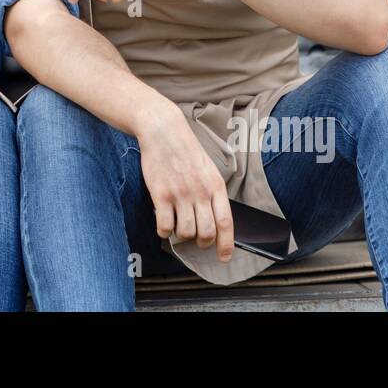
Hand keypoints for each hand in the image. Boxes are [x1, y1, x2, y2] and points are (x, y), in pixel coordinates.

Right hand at [135, 100, 234, 260]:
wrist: (163, 131)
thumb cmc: (185, 149)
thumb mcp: (208, 168)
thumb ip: (212, 192)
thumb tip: (216, 218)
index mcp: (215, 186)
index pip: (226, 223)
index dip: (226, 245)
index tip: (224, 257)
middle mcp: (200, 192)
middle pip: (206, 232)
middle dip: (202, 242)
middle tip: (196, 240)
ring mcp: (180, 194)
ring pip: (186, 232)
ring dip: (182, 235)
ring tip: (178, 227)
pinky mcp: (161, 194)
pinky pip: (164, 225)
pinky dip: (164, 231)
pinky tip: (164, 224)